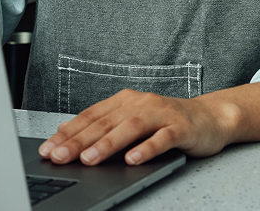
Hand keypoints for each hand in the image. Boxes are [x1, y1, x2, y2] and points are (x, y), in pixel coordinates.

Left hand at [37, 89, 239, 165]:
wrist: (211, 118)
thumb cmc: (168, 121)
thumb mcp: (131, 119)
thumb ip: (102, 124)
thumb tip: (65, 129)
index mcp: (124, 100)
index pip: (90, 116)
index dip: (67, 132)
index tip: (48, 148)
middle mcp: (140, 103)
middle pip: (105, 122)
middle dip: (79, 140)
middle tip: (60, 156)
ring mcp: (161, 114)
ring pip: (130, 128)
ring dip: (107, 144)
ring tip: (89, 159)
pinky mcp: (181, 128)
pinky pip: (162, 139)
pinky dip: (146, 149)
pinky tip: (132, 160)